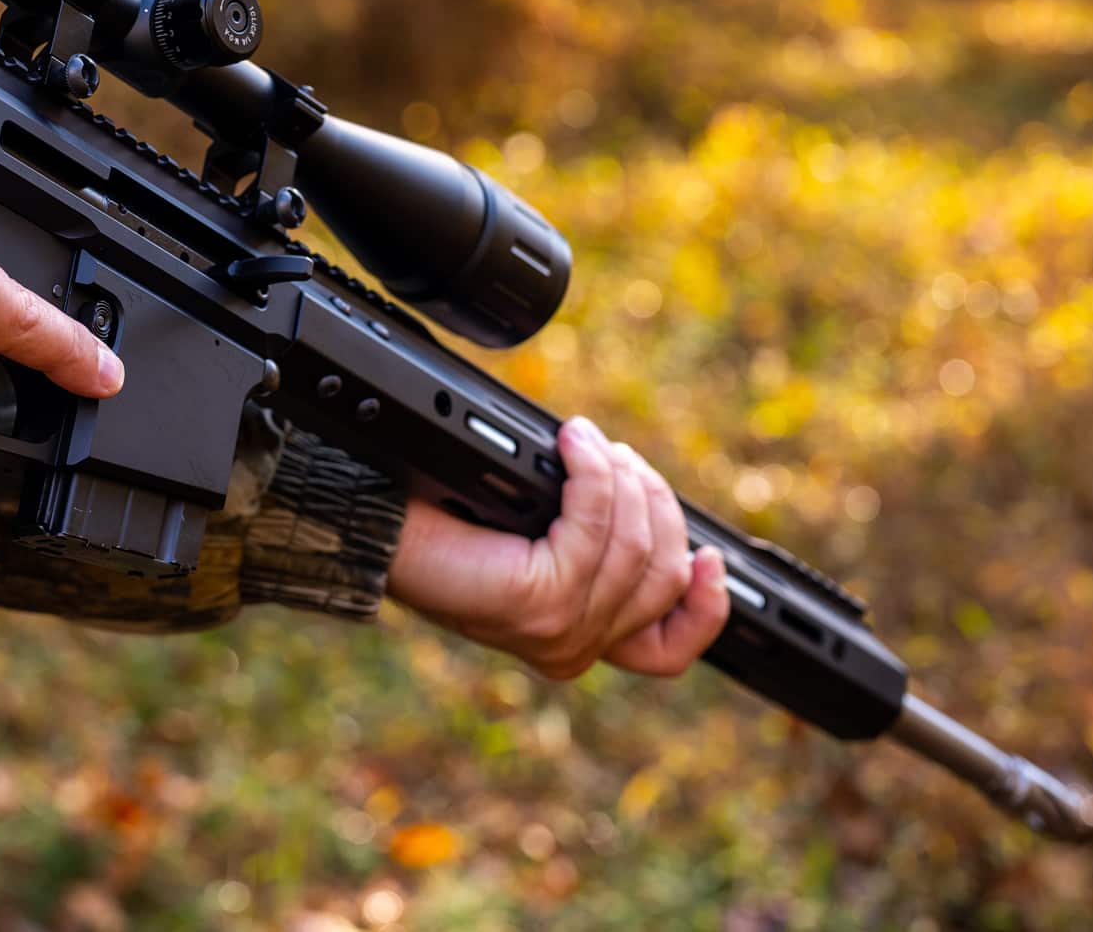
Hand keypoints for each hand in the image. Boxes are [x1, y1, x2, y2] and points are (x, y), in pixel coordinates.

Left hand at [387, 417, 728, 679]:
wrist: (382, 528)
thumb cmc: (449, 521)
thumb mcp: (538, 536)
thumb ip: (595, 540)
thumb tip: (645, 499)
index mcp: (581, 639)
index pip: (669, 651)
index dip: (706, 606)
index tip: (710, 558)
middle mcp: (575, 647)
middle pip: (665, 573)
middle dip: (653, 502)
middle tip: (617, 457)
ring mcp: (561, 630)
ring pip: (637, 545)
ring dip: (622, 478)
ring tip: (589, 442)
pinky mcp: (540, 601)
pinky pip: (598, 523)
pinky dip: (593, 472)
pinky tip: (574, 443)